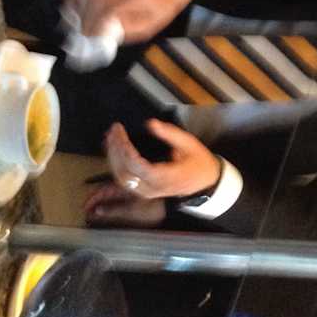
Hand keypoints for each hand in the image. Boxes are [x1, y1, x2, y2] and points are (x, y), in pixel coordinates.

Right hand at [61, 0, 195, 43]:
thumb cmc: (160, 7)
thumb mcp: (148, 26)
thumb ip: (124, 31)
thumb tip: (100, 36)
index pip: (108, 10)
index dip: (93, 25)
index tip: (86, 37)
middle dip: (81, 16)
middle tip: (75, 30)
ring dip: (74, 0)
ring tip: (70, 16)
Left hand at [85, 120, 221, 221]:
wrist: (205, 182)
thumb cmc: (198, 162)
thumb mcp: (189, 144)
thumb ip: (170, 134)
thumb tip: (150, 123)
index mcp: (166, 177)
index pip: (138, 166)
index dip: (125, 149)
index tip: (120, 131)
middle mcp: (153, 188)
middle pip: (125, 173)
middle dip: (115, 151)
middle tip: (113, 130)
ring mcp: (147, 192)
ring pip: (121, 179)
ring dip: (112, 157)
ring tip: (110, 137)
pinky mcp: (143, 191)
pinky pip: (124, 180)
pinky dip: (115, 164)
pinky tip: (113, 150)